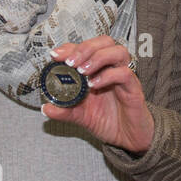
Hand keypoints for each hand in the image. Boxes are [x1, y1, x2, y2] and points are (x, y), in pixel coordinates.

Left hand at [43, 37, 153, 153]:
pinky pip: (125, 74)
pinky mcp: (134, 89)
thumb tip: (45, 107)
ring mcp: (125, 77)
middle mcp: (112, 68)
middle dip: (85, 48)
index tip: (55, 55)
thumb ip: (64, 110)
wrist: (127, 139)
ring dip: (97, 57)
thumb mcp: (80, 116)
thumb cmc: (107, 121)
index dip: (70, 47)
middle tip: (70, 62)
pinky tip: (94, 85)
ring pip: (119, 51)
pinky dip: (107, 76)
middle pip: (105, 41)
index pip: (87, 47)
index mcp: (98, 69)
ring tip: (82, 71)